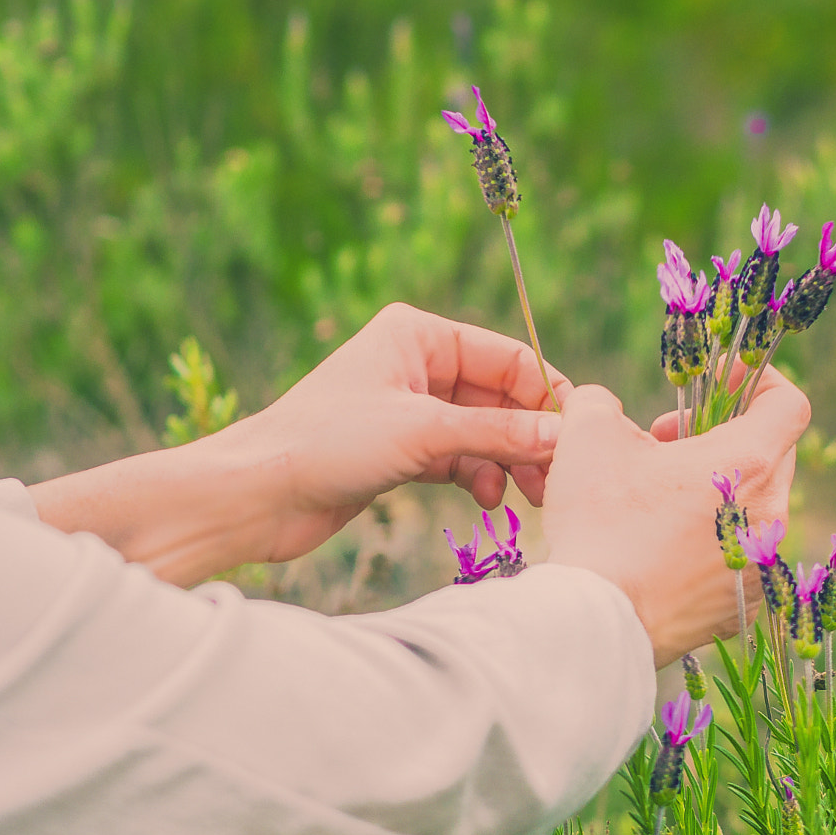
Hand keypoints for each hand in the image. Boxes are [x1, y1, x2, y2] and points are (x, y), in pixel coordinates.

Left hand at [214, 304, 566, 562]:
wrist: (258, 494)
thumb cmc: (328, 443)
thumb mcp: (424, 432)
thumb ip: (499, 434)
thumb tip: (564, 439)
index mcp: (419, 335)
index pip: (508, 358)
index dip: (546, 396)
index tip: (577, 438)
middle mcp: (416, 365)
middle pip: (500, 398)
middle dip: (529, 437)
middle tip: (557, 480)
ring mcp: (409, 410)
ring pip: (483, 432)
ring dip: (506, 463)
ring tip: (526, 497)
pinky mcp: (401, 451)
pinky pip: (460, 458)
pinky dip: (478, 477)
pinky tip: (487, 499)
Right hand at [544, 367, 809, 667]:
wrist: (598, 622)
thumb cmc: (599, 525)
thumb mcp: (588, 438)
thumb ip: (601, 403)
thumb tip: (603, 406)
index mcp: (749, 463)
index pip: (788, 404)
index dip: (757, 382)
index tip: (716, 386)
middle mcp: (771, 515)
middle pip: (769, 455)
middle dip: (720, 438)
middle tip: (664, 446)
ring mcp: (763, 565)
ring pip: (753, 509)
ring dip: (715, 492)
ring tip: (659, 502)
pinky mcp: (746, 605)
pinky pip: (740, 557)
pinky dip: (713, 543)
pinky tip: (663, 551)